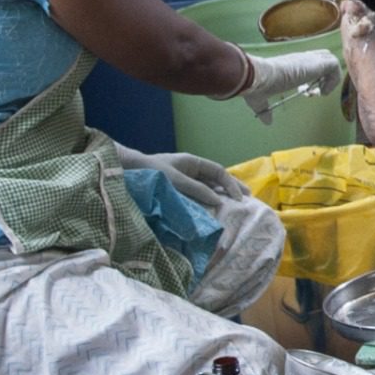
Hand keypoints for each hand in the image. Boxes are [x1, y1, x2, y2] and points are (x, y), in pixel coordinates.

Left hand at [117, 146, 251, 205]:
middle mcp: (190, 170)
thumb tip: (217, 200)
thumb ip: (196, 190)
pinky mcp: (177, 190)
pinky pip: (197, 195)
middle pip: (217, 179)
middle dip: (232, 188)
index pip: (218, 171)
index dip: (230, 184)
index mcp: (192, 162)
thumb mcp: (175, 180)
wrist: (127, 172)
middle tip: (248, 199)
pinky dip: (207, 202)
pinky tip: (213, 211)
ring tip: (234, 206)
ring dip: (221, 196)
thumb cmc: (150, 172)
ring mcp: (184, 180)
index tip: (239, 198)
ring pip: (208, 187)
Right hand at [240, 50, 342, 123]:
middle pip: (322, 58)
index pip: (308, 65)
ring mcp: (309, 59)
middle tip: (315, 92)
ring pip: (330, 60)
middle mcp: (301, 58)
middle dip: (323, 76)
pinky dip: (333, 80)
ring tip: (320, 93)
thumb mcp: (260, 99)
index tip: (305, 93)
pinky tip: (322, 92)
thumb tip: (266, 122)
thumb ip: (264, 110)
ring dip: (329, 79)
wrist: (259, 76)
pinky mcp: (317, 63)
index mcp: (290, 64)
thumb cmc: (258, 85)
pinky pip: (335, 66)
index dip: (311, 79)